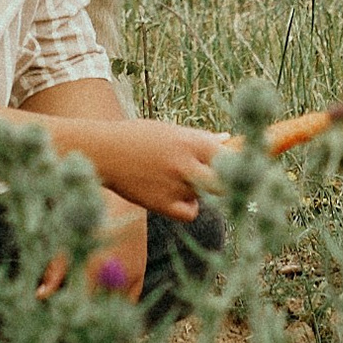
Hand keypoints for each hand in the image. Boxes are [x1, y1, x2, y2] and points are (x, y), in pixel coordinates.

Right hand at [88, 119, 228, 220]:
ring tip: (178, 179)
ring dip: (200, 190)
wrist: (103, 153)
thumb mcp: (170, 130)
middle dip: (227, 182)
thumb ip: (199, 138)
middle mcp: (186, 164)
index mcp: (190, 141)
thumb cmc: (137, 137)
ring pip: (205, 195)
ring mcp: (175, 186)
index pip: (229, 156)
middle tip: (223, 180)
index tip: (238, 165)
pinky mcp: (162, 204)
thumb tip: (227, 139)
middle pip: (224, 181)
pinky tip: (178, 196)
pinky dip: (189, 207)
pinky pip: (190, 212)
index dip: (237, 162)